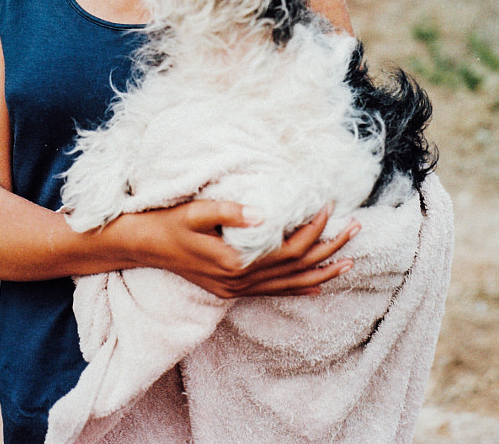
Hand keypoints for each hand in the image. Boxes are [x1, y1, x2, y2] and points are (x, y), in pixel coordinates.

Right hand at [128, 201, 358, 299]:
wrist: (143, 246)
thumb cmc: (169, 223)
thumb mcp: (196, 211)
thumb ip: (229, 212)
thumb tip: (264, 212)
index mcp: (236, 263)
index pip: (288, 248)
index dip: (312, 228)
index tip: (328, 205)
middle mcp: (240, 282)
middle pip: (296, 269)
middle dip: (329, 249)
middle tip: (356, 228)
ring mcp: (236, 290)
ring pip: (289, 285)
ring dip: (321, 272)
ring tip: (349, 260)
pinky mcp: (230, 290)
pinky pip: (273, 292)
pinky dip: (298, 289)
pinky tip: (317, 286)